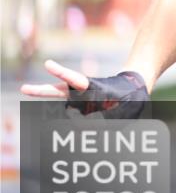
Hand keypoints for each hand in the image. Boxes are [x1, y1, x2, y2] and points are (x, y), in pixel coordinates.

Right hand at [21, 60, 149, 118]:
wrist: (134, 92)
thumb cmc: (131, 95)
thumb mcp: (126, 106)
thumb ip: (107, 118)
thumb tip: (86, 127)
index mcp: (92, 86)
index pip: (75, 79)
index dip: (62, 73)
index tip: (48, 64)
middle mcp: (82, 94)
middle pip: (58, 92)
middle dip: (40, 91)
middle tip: (23, 89)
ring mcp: (80, 103)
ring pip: (69, 113)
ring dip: (78, 120)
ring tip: (73, 117)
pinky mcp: (82, 112)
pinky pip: (81, 124)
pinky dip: (90, 127)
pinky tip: (100, 126)